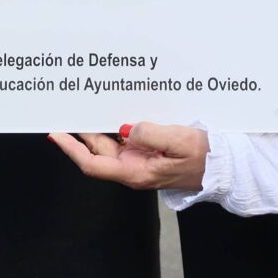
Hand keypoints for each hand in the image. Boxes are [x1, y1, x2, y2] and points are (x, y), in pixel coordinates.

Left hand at [50, 123, 209, 190]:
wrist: (221, 166)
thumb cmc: (203, 157)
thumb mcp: (179, 141)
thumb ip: (151, 133)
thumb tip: (127, 127)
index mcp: (136, 173)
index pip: (93, 163)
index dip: (72, 150)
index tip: (56, 134)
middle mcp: (132, 168)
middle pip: (97, 151)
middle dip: (81, 132)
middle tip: (68, 109)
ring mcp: (138, 160)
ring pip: (109, 143)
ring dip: (98, 126)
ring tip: (87, 105)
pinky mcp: (146, 152)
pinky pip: (125, 139)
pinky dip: (115, 126)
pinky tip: (113, 111)